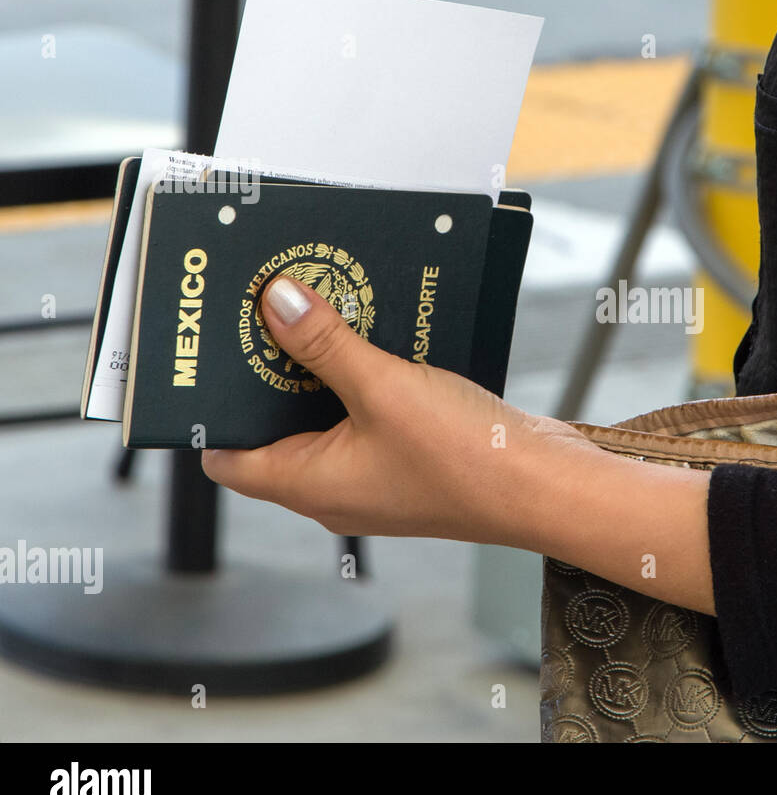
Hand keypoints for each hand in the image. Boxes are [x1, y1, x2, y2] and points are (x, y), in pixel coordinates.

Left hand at [202, 274, 716, 614]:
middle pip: (275, 429)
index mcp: (308, 486)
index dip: (212, 409)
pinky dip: (363, 381)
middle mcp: (334, 489)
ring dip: (322, 372)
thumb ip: (325, 345)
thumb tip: (276, 304)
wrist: (547, 486)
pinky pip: (368, 417)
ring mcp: (374, 478)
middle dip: (270, 373)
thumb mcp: (384, 388)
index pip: (226, 457)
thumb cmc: (466, 459)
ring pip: (326, 419)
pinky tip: (377, 340)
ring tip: (320, 315)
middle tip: (266, 314)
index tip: (211, 355)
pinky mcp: (410, 461)